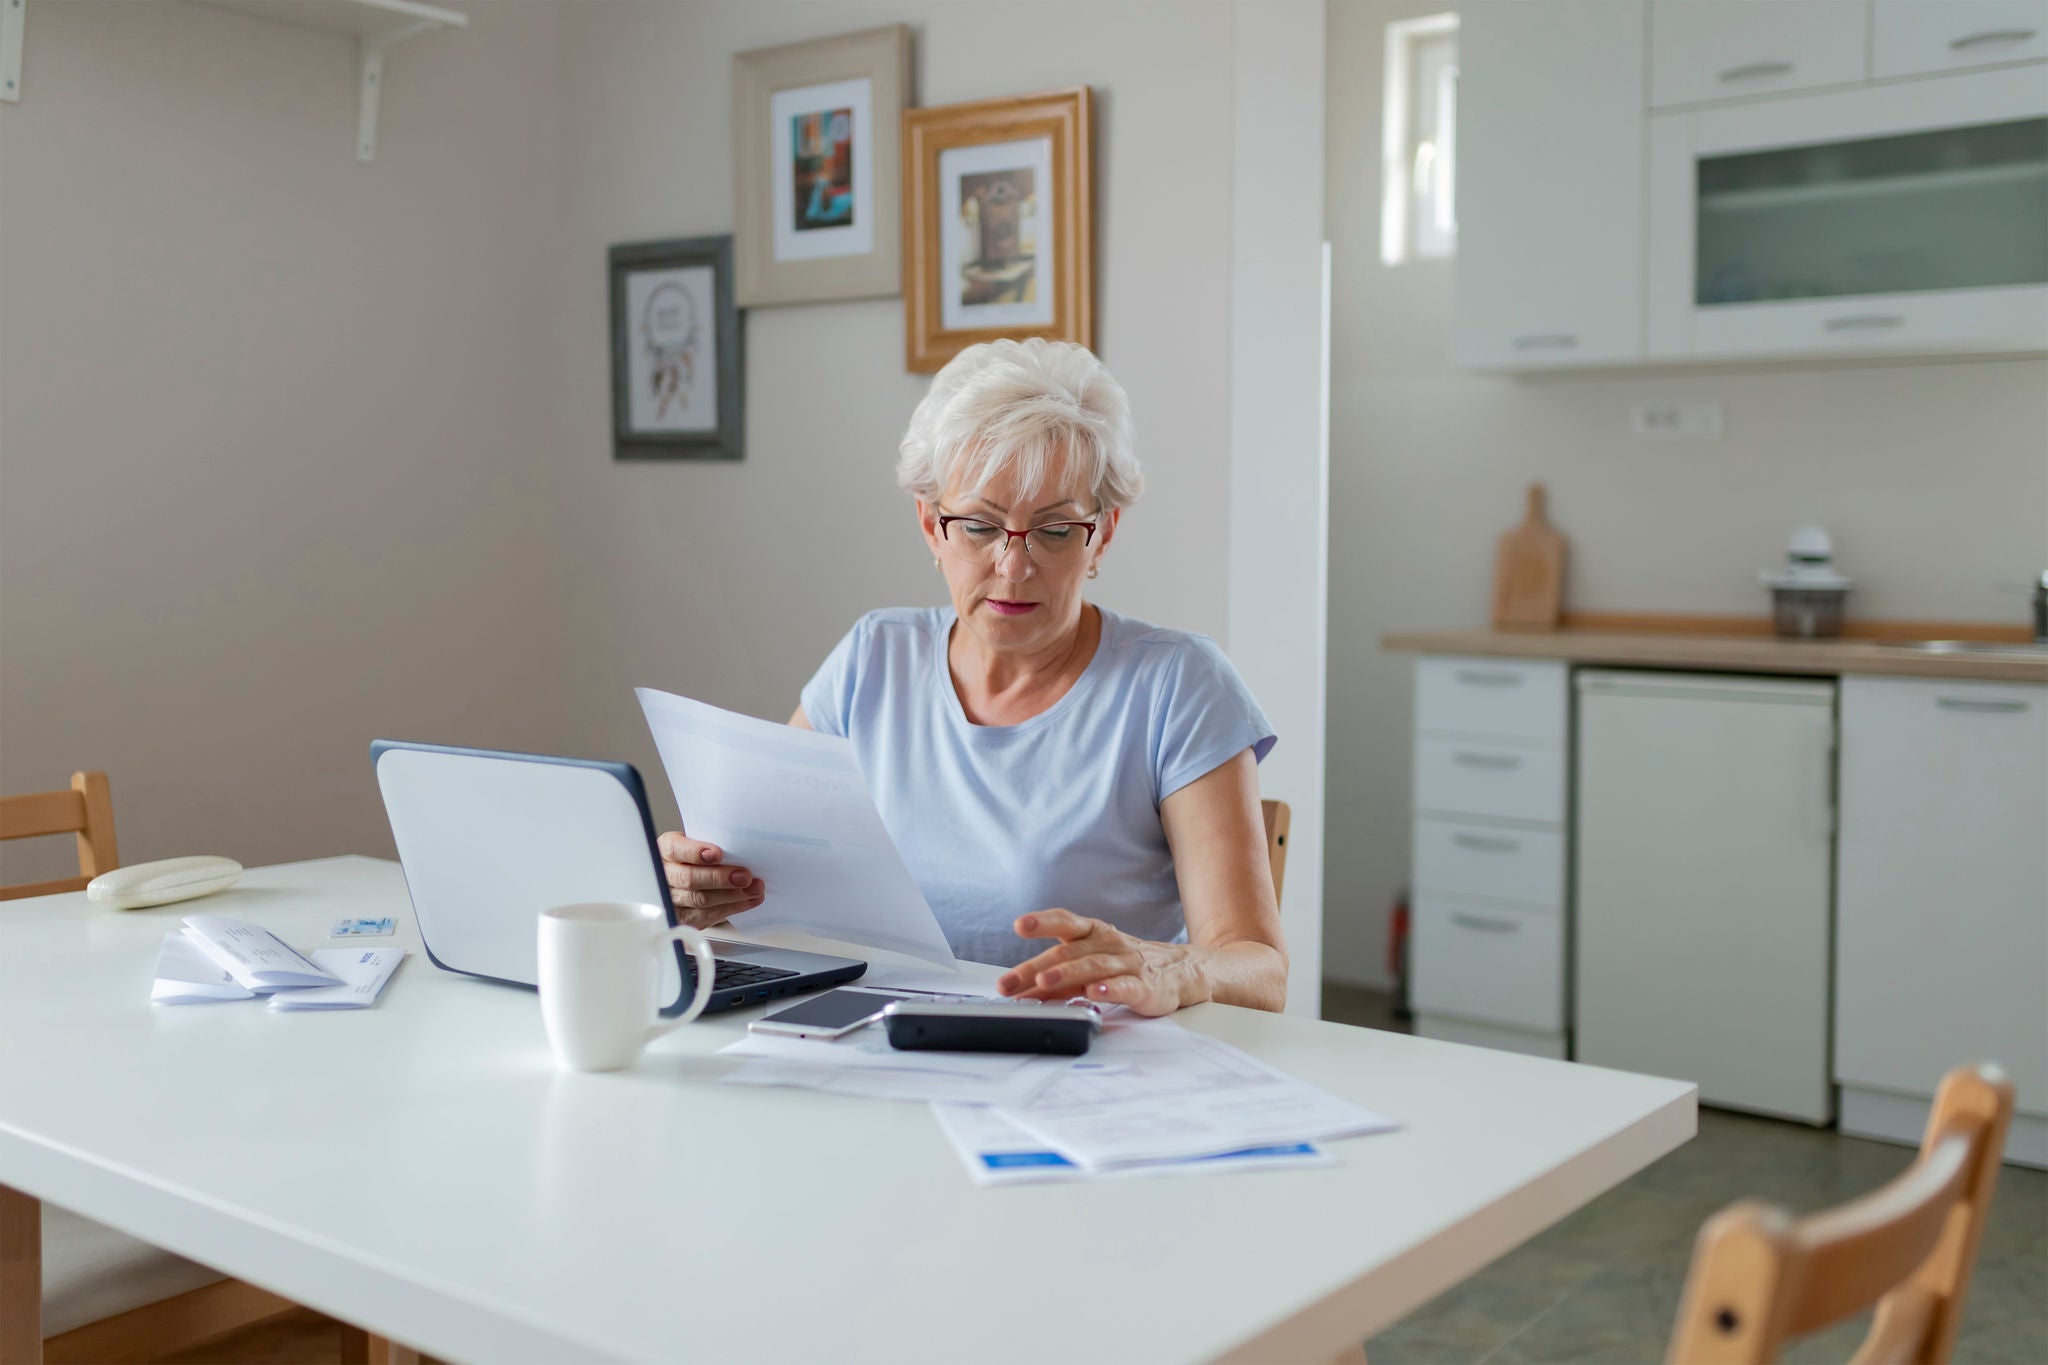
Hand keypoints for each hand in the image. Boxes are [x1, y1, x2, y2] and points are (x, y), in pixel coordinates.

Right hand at [656, 829, 764, 930]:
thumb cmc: (698, 856)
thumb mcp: (700, 841)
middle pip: (688, 879)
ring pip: (699, 900)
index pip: (675, 850)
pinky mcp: (684, 918)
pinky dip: (731, 908)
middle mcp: (664, 875)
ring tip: (753, 888)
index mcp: (665, 850)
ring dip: (731, 895)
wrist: (692, 874)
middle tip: (744, 876)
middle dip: (719, 878)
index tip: (717, 854)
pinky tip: (747, 900)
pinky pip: (707, 916)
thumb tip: (741, 847)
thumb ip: (712, 842)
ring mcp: (672, 899)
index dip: (695, 852)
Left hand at [995, 908, 1205, 1017]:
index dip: (1042, 922)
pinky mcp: (1144, 986)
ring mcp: (1126, 963)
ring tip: (1044, 982)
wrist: (1179, 971)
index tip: (1019, 925)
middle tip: (1009, 982)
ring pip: (1093, 966)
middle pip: (1068, 952)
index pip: (1065, 922)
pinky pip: (1125, 986)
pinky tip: (1094, 993)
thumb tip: (1018, 990)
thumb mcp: (1089, 964)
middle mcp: (1108, 944)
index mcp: (1093, 933)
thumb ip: (1056, 977)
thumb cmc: (1125, 965)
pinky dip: (1109, 989)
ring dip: (1066, 974)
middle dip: (1035, 968)